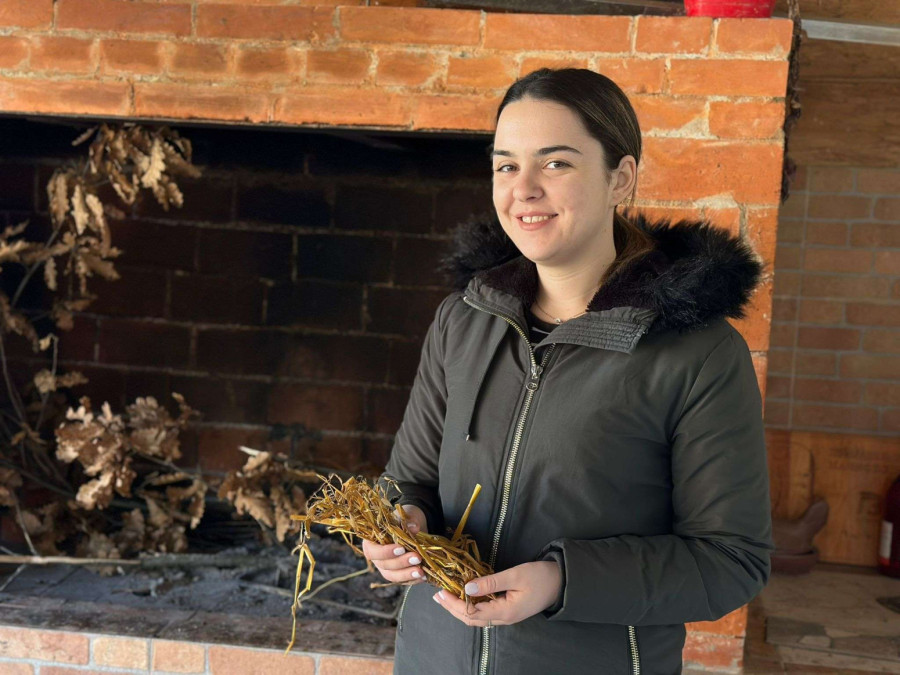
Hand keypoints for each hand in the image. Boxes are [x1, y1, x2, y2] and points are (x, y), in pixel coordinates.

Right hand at [361, 504, 427, 584]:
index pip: (373, 552)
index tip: (401, 548)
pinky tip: (424, 576)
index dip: (385, 552)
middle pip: (384, 565)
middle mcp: (376, 558)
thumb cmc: (402, 520)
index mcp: (371, 542)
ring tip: (421, 571)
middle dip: (401, 563)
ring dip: (407, 575)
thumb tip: (414, 527)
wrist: (411, 526)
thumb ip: (407, 521)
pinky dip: (413, 579)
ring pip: (393, 576)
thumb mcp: (403, 516)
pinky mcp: (397, 574)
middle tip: (417, 557)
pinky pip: (403, 580)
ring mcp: (386, 568)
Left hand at [432, 561, 561, 626]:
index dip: (454, 604)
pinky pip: (485, 612)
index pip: (472, 612)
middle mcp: (503, 618)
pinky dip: (471, 605)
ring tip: (446, 596)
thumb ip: (491, 582)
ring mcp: (506, 616)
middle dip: (453, 608)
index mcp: (505, 612)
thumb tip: (468, 588)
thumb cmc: (540, 577)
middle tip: (437, 596)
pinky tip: (465, 596)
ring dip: (460, 608)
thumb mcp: (515, 575)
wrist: (561, 582)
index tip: (441, 592)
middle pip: (472, 619)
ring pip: (478, 617)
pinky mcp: (508, 610)